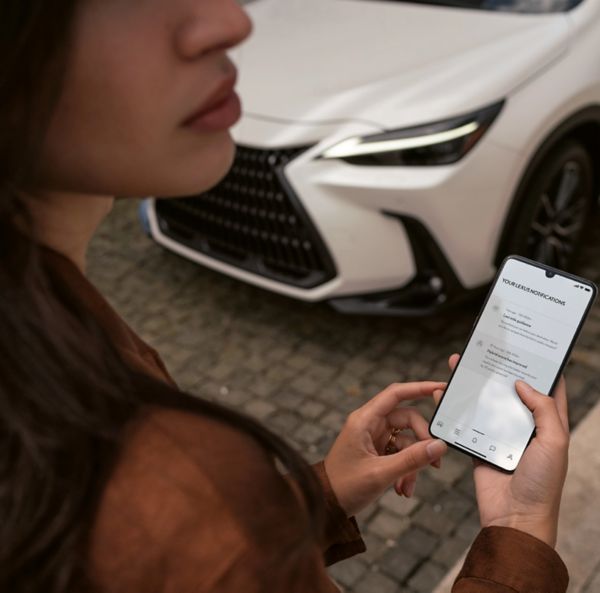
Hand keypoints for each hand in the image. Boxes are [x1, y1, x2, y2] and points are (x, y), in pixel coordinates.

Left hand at [324, 382, 448, 517]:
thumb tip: (439, 446)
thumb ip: (411, 459)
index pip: (395, 394)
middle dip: (422, 442)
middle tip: (434, 463)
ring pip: (407, 440)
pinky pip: (401, 453)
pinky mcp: (378, 450)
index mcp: (364, 420)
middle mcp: (370, 424)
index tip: (441, 388)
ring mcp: (374, 437)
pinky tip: (402, 488)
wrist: (327, 504)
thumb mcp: (380, 473)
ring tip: (407, 487)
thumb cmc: (345, 486)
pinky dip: (406, 470)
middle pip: (407, 419)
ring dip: (413, 464)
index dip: (419, 388)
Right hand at [434, 355, 568, 547]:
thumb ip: (542, 410)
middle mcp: (524, 425)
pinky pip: (466, 420)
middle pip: (510, 390)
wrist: (513, 517)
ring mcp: (500, 433)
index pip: (547, 389)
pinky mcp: (479, 443)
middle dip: (498, 370)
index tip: (525, 347)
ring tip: (459, 364)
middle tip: (486, 349)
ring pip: (485, 402)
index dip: (539, 368)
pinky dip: (454, 406)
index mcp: (548, 424)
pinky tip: (443, 393)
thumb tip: (522, 383)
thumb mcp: (553, 442)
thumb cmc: (541, 484)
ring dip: (473, 384)